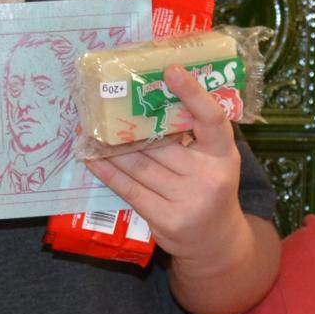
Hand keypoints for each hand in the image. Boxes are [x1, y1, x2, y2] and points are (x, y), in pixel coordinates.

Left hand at [85, 63, 244, 259]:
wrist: (216, 242)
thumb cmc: (212, 189)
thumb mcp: (216, 161)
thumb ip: (195, 135)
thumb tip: (153, 99)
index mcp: (224, 155)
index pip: (212, 119)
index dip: (193, 93)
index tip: (170, 71)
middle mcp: (208, 177)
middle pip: (162, 143)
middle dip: (132, 124)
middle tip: (106, 101)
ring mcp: (187, 200)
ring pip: (140, 165)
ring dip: (111, 147)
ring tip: (90, 129)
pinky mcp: (165, 219)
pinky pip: (130, 189)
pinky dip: (108, 171)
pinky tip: (92, 158)